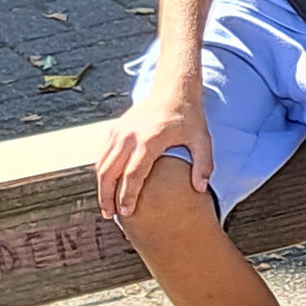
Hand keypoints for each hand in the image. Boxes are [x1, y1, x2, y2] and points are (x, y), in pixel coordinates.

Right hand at [95, 85, 211, 219]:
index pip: (133, 174)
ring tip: (106, 206)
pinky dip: (102, 173)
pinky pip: (103, 155)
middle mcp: (129, 136)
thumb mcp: (203, 140)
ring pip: (102, 165)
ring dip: (101, 187)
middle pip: (110, 172)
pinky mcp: (115, 129)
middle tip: (111, 215)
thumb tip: (200, 189)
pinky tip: (106, 187)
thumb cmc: (189, 117)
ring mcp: (119, 132)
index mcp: (149, 140)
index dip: (128, 195)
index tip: (127, 212)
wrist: (173, 90)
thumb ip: (203, 165)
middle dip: (108, 196)